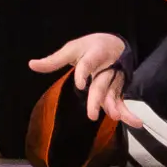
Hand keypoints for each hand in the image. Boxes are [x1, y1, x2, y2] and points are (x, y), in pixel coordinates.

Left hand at [29, 32, 143, 127]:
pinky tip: (135, 123)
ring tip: (113, 116)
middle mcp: (106, 66)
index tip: (79, 85)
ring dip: (113, 106)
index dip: (83, 73)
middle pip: (100, 83)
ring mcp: (113, 78)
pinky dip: (128, 112)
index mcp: (94, 53)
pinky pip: (122, 100)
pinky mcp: (118, 88)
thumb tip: (31, 64)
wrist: (115, 43)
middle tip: (91, 115)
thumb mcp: (71, 49)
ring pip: (112, 93)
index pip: (88, 63)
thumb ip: (53, 60)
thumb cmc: (90, 47)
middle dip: (97, 98)